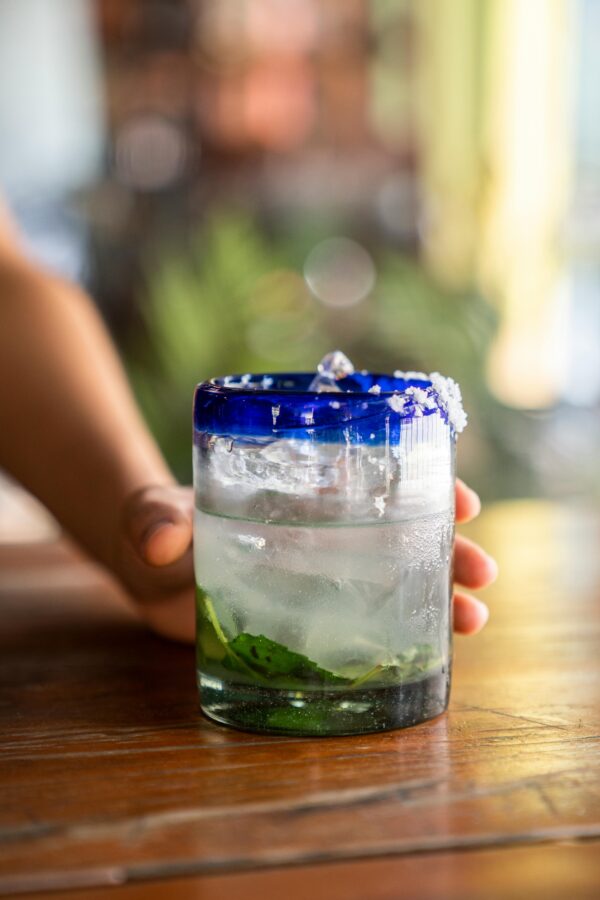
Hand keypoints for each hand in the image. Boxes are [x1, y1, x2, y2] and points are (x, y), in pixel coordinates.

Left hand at [115, 481, 496, 642]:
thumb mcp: (154, 514)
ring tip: (472, 618)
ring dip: (440, 594)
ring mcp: (321, 576)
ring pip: (397, 579)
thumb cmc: (160, 524)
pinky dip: (405, 634)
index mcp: (301, 493)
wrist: (151, 572)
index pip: (374, 478)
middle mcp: (323, 531)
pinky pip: (368, 624)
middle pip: (400, 531)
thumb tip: (160, 541)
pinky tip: (433, 653)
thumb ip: (155, 519)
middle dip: (446, 546)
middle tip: (481, 569)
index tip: (461, 499)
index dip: (421, 484)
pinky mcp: (309, 619)